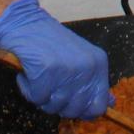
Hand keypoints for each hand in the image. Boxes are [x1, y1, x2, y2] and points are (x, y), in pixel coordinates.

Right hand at [0, 0, 112, 119]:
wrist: (23, 22)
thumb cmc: (48, 42)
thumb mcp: (80, 58)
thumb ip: (92, 82)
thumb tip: (109, 104)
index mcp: (98, 64)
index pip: (99, 106)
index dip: (82, 111)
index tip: (68, 104)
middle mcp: (87, 67)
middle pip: (74, 110)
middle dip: (57, 104)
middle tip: (48, 86)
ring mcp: (68, 69)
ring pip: (54, 106)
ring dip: (41, 96)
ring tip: (38, 76)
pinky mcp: (47, 70)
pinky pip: (36, 98)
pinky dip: (28, 89)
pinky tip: (28, 73)